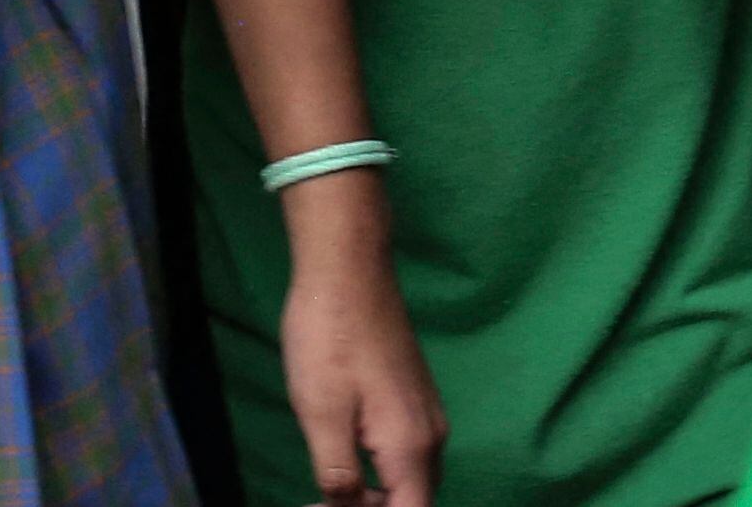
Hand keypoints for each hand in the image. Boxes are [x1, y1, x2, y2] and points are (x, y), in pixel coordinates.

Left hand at [279, 219, 442, 506]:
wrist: (349, 269)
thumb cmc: (330, 338)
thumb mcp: (320, 414)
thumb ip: (338, 476)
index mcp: (411, 445)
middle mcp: (430, 434)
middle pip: (415, 502)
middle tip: (320, 501)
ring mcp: (426, 413)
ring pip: (411, 480)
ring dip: (377, 497)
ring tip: (328, 492)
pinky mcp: (414, 397)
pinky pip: (408, 456)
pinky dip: (382, 474)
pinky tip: (346, 463)